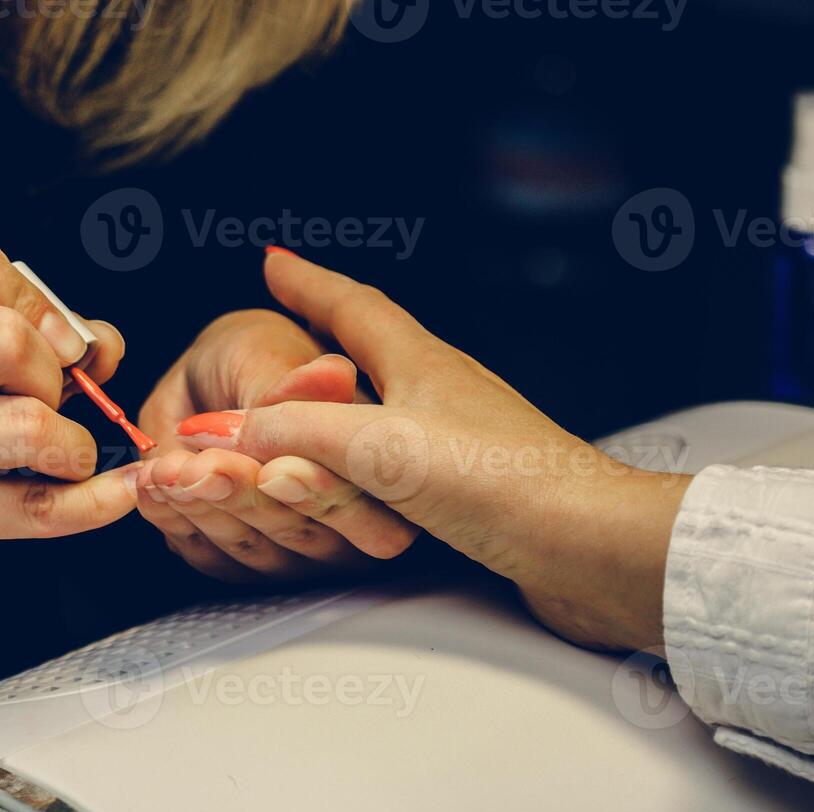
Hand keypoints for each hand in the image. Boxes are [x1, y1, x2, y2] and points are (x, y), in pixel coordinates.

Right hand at [0, 220, 138, 709]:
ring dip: (72, 448)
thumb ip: (12, 345)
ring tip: (60, 461)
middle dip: (56, 379)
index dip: (27, 293)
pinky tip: (112, 496)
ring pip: (26, 422)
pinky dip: (92, 504)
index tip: (51, 340)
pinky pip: (32, 503)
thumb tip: (100, 344)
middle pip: (7, 337)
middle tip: (48, 411)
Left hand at [136, 308, 418, 581]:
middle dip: (245, 499)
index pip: (359, 498)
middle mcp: (344, 519)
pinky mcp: (241, 562)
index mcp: (374, 466)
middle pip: (304, 534)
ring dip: (202, 508)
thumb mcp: (267, 356)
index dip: (318, 488)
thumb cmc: (254, 358)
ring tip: (166, 467)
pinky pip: (209, 556)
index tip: (273, 466)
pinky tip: (153, 485)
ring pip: (253, 549)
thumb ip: (295, 385)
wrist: (205, 377)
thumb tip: (332, 375)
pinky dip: (174, 520)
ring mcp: (293, 548)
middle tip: (201, 466)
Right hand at [177, 251, 691, 650]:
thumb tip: (228, 430)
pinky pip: (401, 456)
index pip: (352, 305)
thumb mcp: (378, 449)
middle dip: (326, 331)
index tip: (275, 264)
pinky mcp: (474, 485)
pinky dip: (364, 457)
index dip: (308, 283)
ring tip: (314, 399)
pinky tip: (362, 481)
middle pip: (374, 346)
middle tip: (293, 321)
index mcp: (422, 364)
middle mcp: (445, 391)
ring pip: (387, 402)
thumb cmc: (505, 485)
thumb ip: (296, 435)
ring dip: (343, 397)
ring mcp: (463, 437)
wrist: (585, 546)